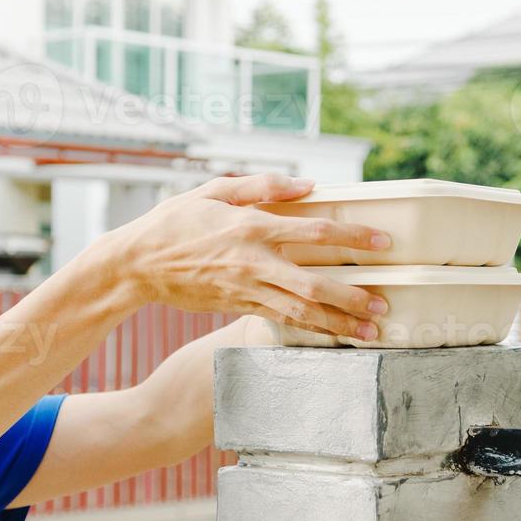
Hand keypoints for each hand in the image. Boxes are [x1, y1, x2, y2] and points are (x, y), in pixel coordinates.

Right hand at [102, 173, 392, 340]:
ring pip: (300, 312)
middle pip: (313, 284)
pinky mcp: (238, 306)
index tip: (382, 242)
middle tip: (383, 304)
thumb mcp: (214, 190)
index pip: (315, 230)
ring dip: (337, 324)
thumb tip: (307, 185)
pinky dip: (310, 330)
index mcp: (251, 226)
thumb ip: (262, 185)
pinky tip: (333, 335)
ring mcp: (246, 289)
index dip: (352, 236)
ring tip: (369, 332)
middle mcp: (253, 262)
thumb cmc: (175, 221)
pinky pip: (281, 321)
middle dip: (352, 297)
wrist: (137, 264)